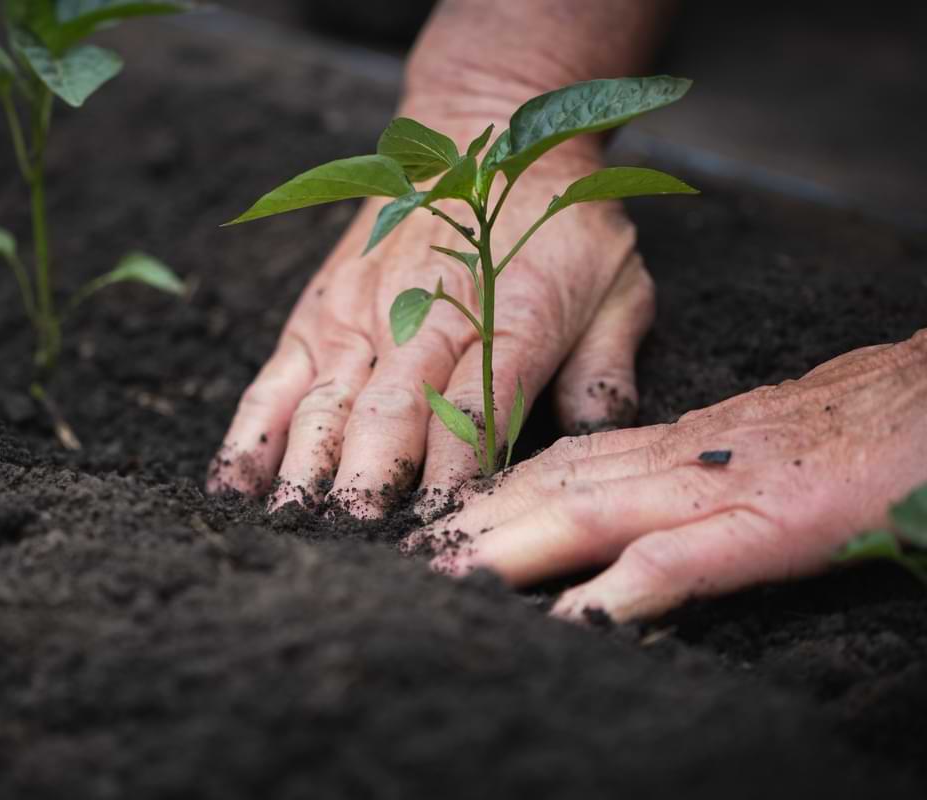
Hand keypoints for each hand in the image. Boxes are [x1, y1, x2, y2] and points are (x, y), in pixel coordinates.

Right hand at [207, 118, 655, 516]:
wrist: (482, 133)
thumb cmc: (556, 219)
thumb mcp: (618, 280)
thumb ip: (606, 365)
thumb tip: (595, 438)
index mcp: (507, 315)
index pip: (476, 409)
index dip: (457, 475)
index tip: (444, 533)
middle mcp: (420, 318)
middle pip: (388, 414)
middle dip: (370, 487)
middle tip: (357, 548)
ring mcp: (357, 317)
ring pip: (325, 406)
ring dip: (308, 473)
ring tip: (295, 532)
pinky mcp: (316, 316)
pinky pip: (274, 384)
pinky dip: (252, 439)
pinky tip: (236, 491)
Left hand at [408, 331, 926, 621]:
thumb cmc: (860, 423)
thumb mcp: (760, 436)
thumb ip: (695, 459)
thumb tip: (635, 490)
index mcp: (678, 440)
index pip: (563, 461)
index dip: (491, 489)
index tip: (434, 518)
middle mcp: (680, 458)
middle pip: (550, 486)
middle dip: (472, 522)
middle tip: (403, 557)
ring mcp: (721, 488)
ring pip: (588, 513)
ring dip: (508, 549)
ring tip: (444, 582)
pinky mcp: (773, 522)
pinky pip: (680, 561)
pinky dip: (618, 591)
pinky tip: (569, 623)